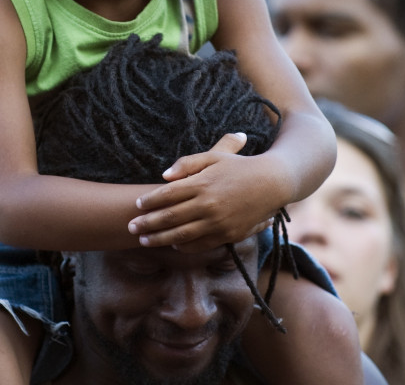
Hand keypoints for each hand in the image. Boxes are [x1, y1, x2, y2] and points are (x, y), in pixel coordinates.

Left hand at [128, 132, 284, 251]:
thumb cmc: (241, 167)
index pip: (167, 194)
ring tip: (144, 240)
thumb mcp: (214, 157)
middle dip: (147, 223)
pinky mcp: (228, 234)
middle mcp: (208, 204)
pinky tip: (173, 245)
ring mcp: (218, 222)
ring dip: (160, 239)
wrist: (272, 183)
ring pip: (182, 234)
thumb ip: (187, 164)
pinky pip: (201, 244)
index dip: (150, 201)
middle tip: (131, 227)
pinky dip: (184, 246)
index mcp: (203, 183)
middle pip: (169, 217)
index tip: (137, 205)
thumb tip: (163, 176)